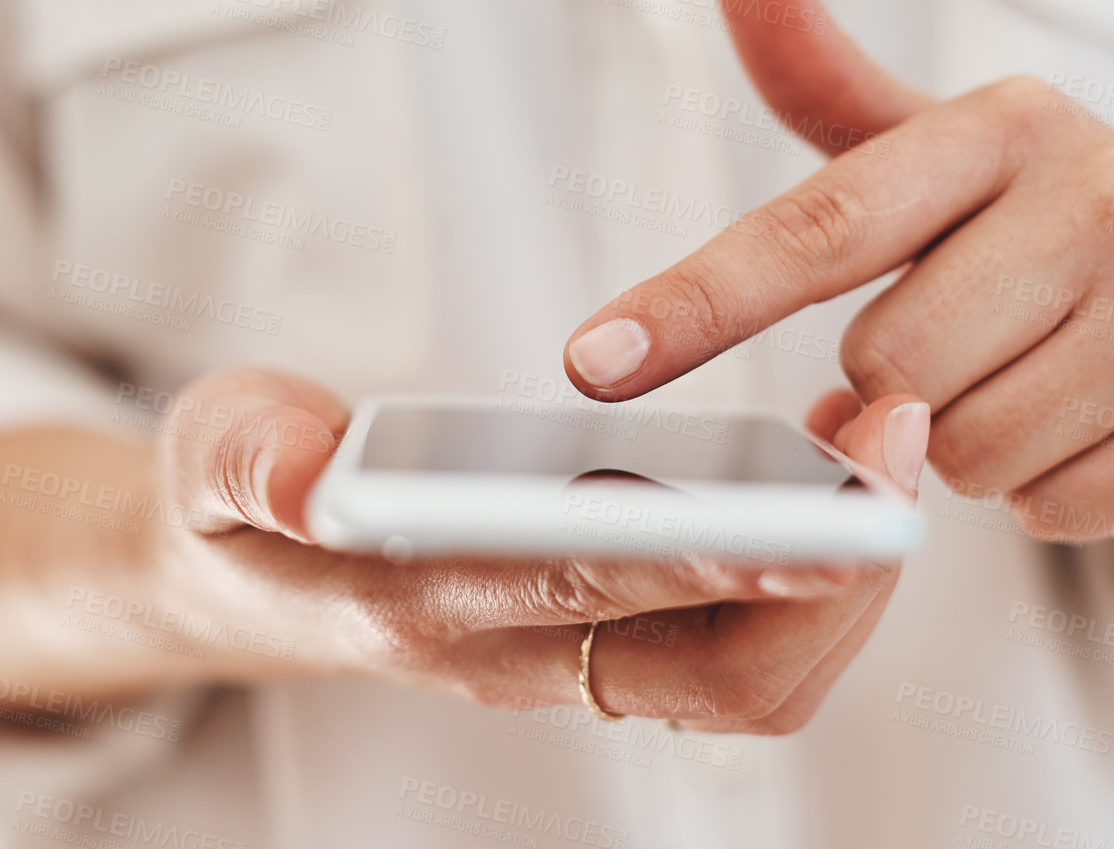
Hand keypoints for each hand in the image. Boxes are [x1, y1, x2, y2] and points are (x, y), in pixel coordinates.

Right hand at [151, 367, 918, 732]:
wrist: (245, 576)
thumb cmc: (240, 506)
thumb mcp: (215, 458)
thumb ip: (250, 464)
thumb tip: (308, 473)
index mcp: (424, 602)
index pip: (590, 590)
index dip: (713, 560)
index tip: (826, 516)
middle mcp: (517, 656)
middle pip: (717, 673)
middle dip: (829, 574)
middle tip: (898, 437)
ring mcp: (568, 659)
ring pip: (748, 677)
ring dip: (837, 578)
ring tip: (877, 436)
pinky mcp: (601, 638)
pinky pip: (737, 645)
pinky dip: (806, 573)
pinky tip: (828, 465)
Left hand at [563, 0, 1113, 541]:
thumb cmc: (1050, 232)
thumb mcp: (944, 151)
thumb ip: (827, 79)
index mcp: (1009, 124)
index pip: (822, 223)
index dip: (697, 300)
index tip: (590, 362)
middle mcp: (1109, 194)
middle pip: (886, 367)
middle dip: (891, 386)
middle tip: (964, 345)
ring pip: (963, 453)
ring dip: (965, 448)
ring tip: (1034, 383)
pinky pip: (1047, 512)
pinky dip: (1042, 495)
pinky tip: (1090, 432)